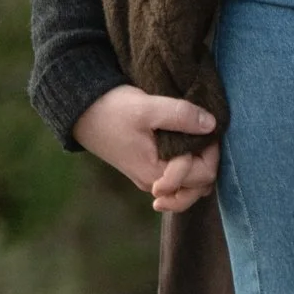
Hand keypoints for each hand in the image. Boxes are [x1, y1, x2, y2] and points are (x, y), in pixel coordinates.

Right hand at [73, 83, 219, 211]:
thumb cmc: (113, 110)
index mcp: (157, 173)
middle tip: (203, 131)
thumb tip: (212, 124)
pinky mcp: (147, 169)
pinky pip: (179, 179)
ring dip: (200, 165)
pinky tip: (187, 146)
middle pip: (199, 186)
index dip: (211, 149)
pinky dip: (188, 167)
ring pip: (190, 186)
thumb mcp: (147, 108)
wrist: (82, 111)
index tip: (204, 123)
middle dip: (209, 159)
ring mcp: (150, 179)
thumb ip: (180, 115)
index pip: (203, 175)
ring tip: (197, 138)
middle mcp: (154, 183)